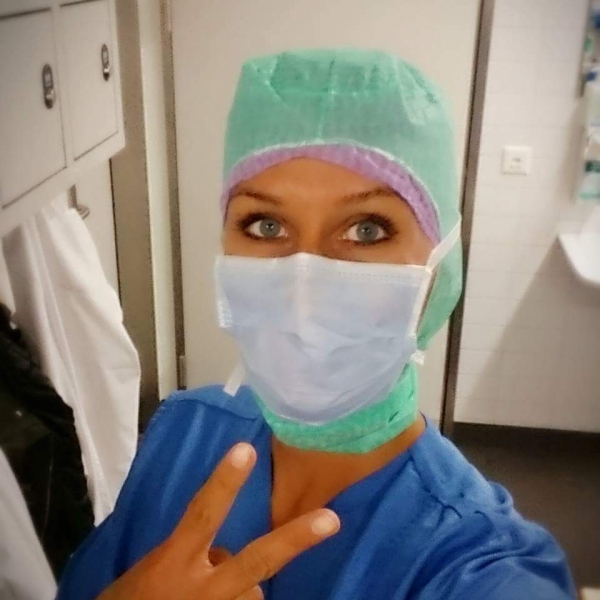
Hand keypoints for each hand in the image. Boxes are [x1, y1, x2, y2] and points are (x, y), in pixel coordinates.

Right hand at [97, 443, 339, 599]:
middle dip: (295, 539)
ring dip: (240, 589)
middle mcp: (203, 588)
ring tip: (208, 595)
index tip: (245, 449)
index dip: (224, 482)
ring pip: (253, 591)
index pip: (202, 513)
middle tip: (331, 520)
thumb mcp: (153, 570)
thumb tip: (222, 552)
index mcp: (174, 561)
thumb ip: (188, 554)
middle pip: (256, 560)